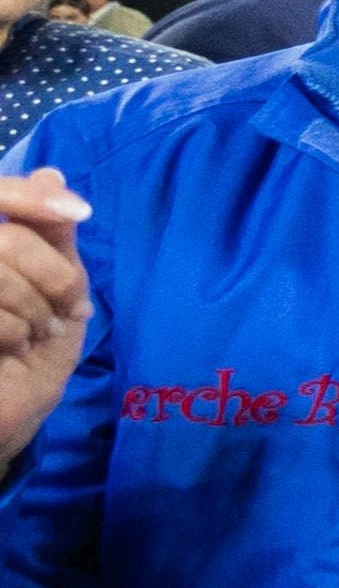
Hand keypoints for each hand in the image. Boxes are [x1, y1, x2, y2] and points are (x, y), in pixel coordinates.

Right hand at [0, 171, 92, 470]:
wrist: (9, 415)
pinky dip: (11, 330)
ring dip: (33, 306)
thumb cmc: (33, 351)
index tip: (81, 212)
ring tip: (38, 333)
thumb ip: (50, 233)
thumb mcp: (57, 286)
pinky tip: (14, 348)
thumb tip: (49, 173)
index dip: (33, 197)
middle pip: (7, 237)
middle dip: (51, 274)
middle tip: (65, 309)